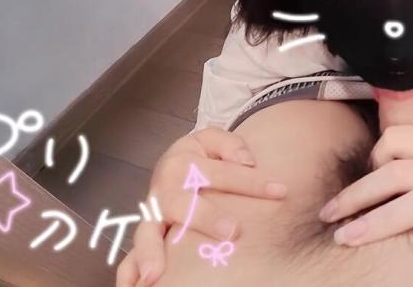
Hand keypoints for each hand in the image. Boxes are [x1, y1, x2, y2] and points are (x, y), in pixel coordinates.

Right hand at [116, 127, 287, 285]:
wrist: (176, 163)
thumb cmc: (203, 156)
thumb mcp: (215, 140)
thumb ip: (231, 145)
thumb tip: (247, 161)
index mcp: (184, 161)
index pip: (224, 173)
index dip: (254, 182)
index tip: (281, 191)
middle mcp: (165, 189)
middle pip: (183, 203)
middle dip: (207, 218)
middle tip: (232, 232)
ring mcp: (154, 213)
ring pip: (148, 232)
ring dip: (151, 253)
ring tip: (156, 275)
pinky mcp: (148, 232)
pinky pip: (133, 253)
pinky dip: (130, 270)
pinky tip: (134, 286)